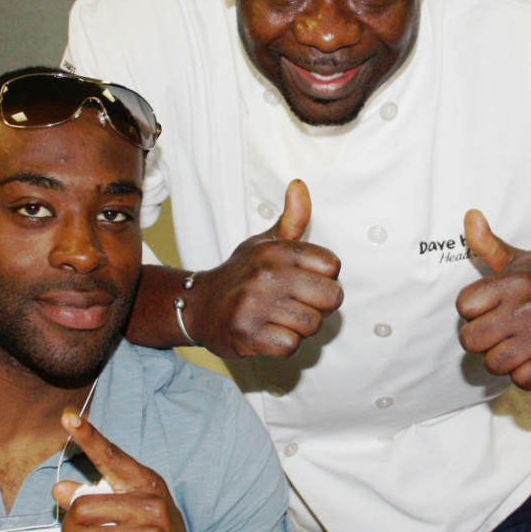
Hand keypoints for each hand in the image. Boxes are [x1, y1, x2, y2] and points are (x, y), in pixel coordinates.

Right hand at [191, 179, 342, 358]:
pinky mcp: (247, 334)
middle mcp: (266, 275)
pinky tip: (269, 332)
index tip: (306, 281)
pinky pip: (290, 346)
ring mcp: (255, 305)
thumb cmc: (240, 274)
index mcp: (276, 251)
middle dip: (321, 307)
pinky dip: (284, 344)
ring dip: (301, 327)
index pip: (333, 266)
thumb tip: (300, 185)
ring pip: (312, 325)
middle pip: (331, 298)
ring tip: (281, 318)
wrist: (197, 306)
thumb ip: (291, 218)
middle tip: (299, 305)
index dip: (325, 278)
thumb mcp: (264, 243)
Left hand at [454, 209, 530, 388]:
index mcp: (515, 283)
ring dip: (502, 358)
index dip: (472, 311)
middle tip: (501, 331)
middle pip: (471, 340)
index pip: (464, 305)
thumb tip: (470, 216)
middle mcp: (528, 308)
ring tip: (518, 344)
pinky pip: (520, 380)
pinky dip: (524, 374)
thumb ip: (489, 245)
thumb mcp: (521, 261)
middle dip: (482, 339)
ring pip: (493, 363)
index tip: (489, 309)